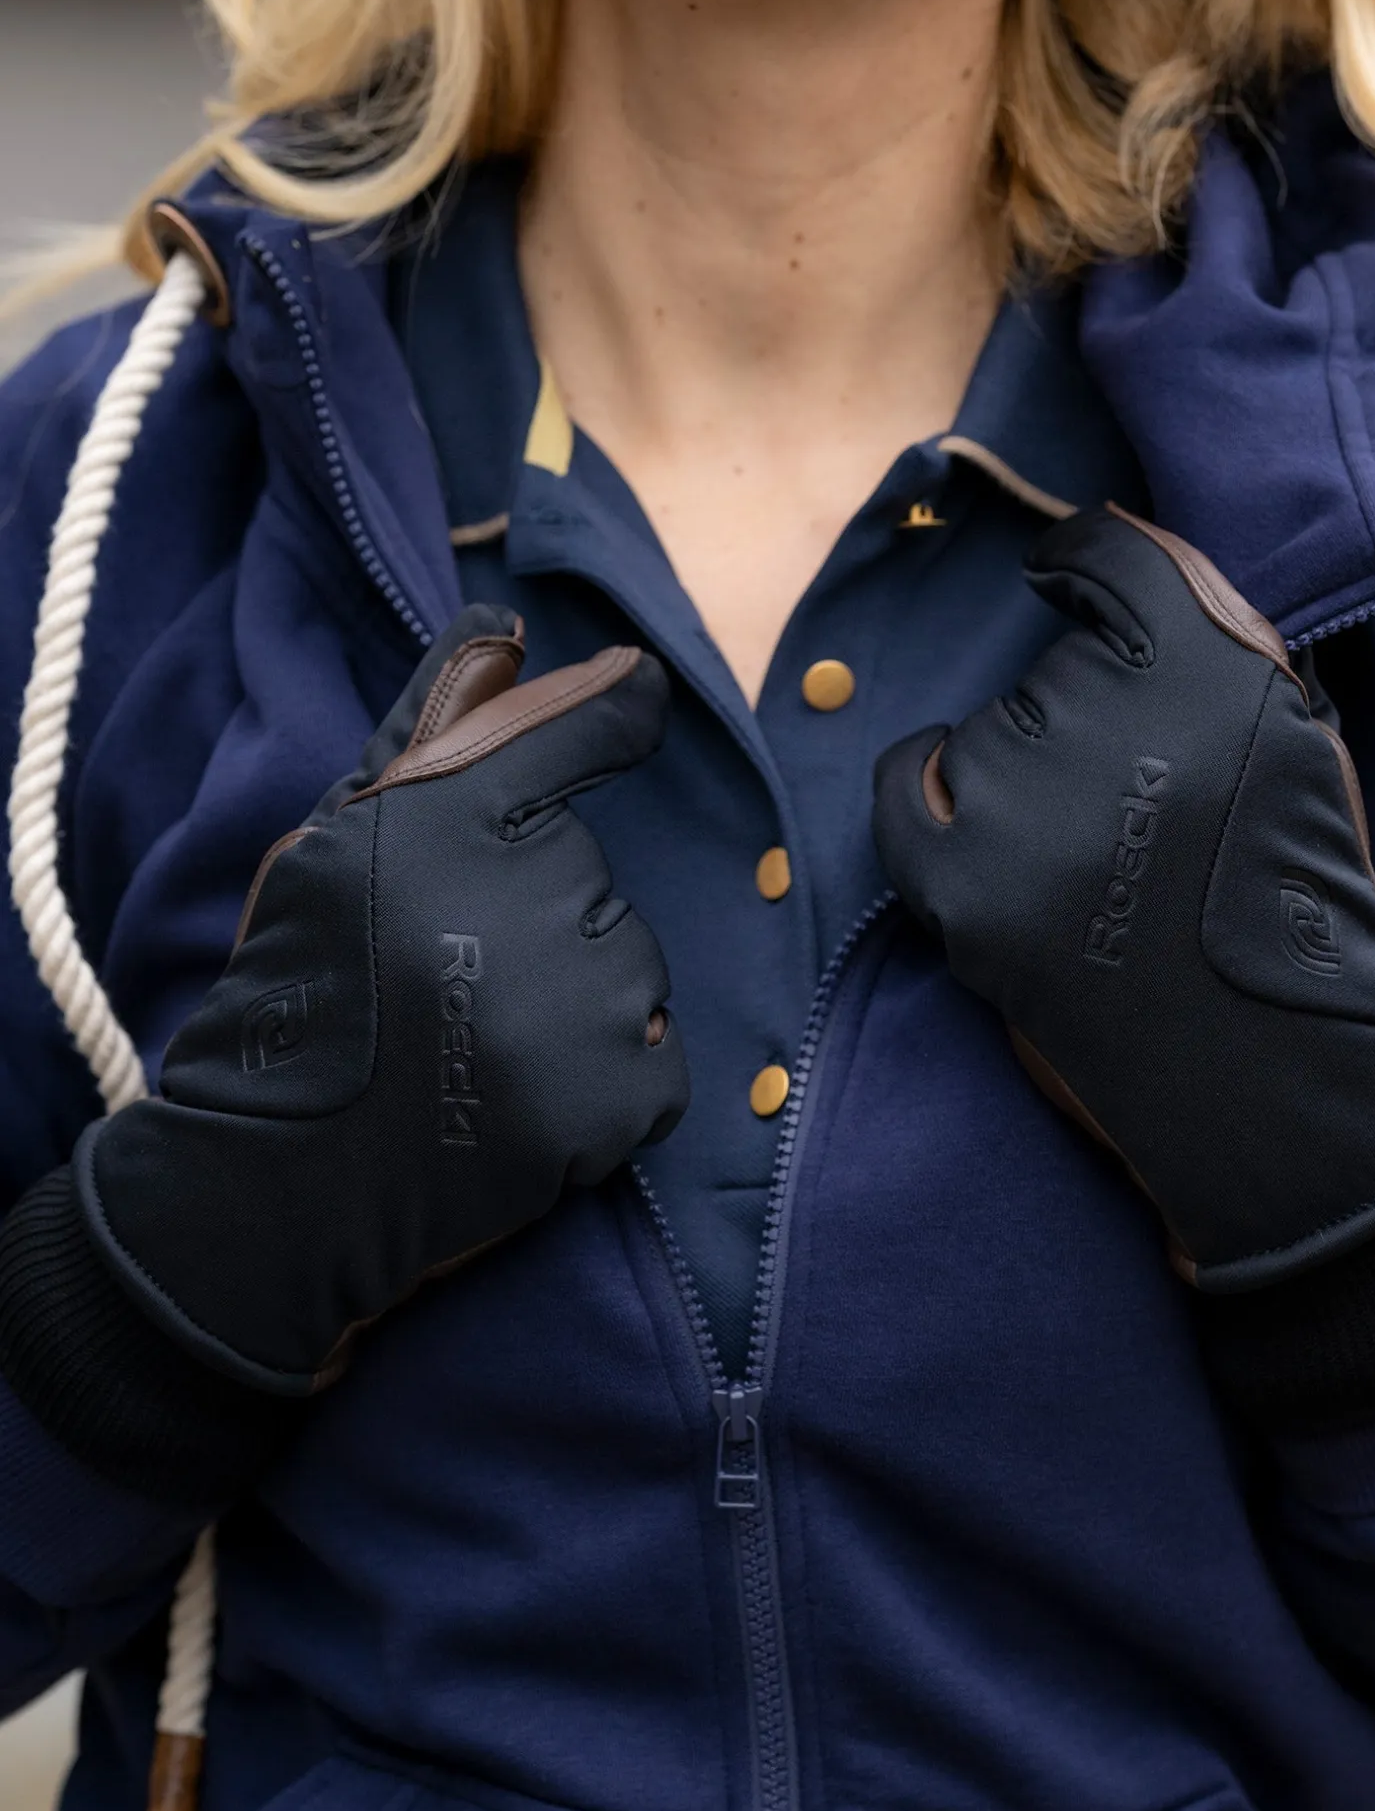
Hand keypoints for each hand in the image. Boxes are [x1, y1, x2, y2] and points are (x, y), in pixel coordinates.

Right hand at [75, 608, 689, 1393]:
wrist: (280, 1183)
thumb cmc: (303, 993)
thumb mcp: (338, 841)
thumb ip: (430, 729)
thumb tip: (511, 627)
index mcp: (442, 821)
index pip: (575, 733)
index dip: (617, 709)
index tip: (642, 688)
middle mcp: (519, 899)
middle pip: (594, 872)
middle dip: (539, 917)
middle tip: (446, 981)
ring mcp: (573, 1007)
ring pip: (629, 965)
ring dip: (575, 1002)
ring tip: (476, 1048)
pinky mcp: (610, 1103)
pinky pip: (658, 1061)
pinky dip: (607, 1086)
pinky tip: (522, 1104)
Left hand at [874, 507, 1374, 1294]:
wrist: (1264, 1077)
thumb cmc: (1286, 905)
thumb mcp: (1293, 737)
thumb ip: (1206, 635)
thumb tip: (1087, 549)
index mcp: (1215, 664)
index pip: (1110, 551)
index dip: (1084, 561)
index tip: (1069, 572)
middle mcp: (1113, 715)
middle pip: (1050, 666)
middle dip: (1086, 721)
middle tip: (1141, 818)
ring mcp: (1026, 801)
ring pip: (983, 734)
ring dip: (1022, 783)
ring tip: (1096, 869)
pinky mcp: (964, 885)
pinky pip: (906, 789)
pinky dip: (927, 793)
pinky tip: (978, 827)